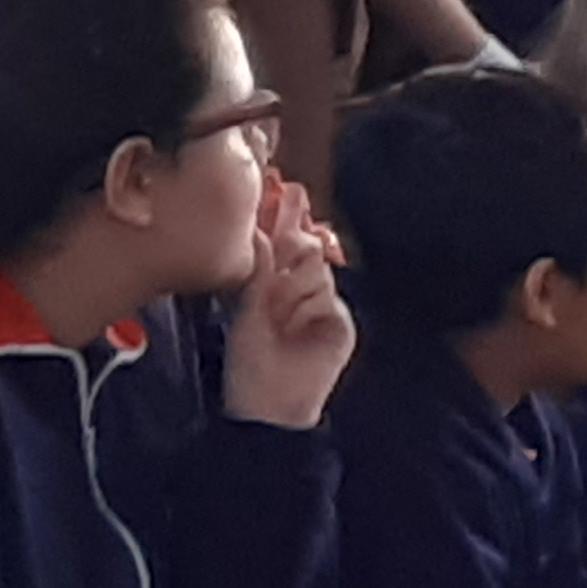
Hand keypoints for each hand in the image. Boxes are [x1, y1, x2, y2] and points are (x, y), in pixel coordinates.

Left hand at [220, 173, 355, 429]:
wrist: (270, 400)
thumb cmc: (249, 360)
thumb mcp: (247, 308)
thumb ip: (258, 271)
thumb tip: (258, 232)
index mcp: (273, 285)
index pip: (281, 244)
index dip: (281, 218)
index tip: (278, 187)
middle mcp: (298, 291)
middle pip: (304, 246)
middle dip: (295, 223)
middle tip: (291, 193)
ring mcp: (321, 306)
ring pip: (314, 268)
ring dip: (292, 282)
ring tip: (277, 308)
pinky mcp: (339, 323)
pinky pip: (326, 296)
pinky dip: (307, 304)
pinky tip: (292, 320)